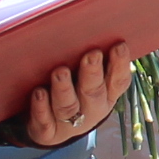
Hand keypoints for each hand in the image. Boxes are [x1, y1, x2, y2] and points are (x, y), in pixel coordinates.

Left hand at [22, 46, 138, 144]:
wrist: (51, 129)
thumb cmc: (73, 92)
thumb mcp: (87, 80)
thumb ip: (93, 61)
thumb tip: (94, 27)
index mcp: (106, 95)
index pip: (118, 80)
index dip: (120, 65)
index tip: (118, 46)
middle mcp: (92, 110)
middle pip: (93, 92)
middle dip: (92, 73)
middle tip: (91, 54)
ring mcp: (70, 123)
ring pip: (68, 107)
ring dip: (64, 89)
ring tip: (60, 71)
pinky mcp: (48, 132)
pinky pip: (45, 121)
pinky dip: (41, 107)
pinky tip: (39, 92)